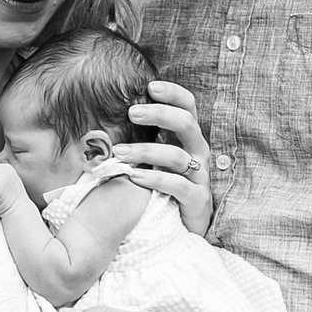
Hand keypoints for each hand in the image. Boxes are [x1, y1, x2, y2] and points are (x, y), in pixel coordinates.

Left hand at [113, 80, 212, 234]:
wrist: (184, 225)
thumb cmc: (165, 185)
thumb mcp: (156, 157)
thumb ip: (144, 136)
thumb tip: (112, 111)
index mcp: (188, 138)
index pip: (188, 107)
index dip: (173, 93)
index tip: (150, 86)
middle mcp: (198, 153)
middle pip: (187, 124)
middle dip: (160, 114)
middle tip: (132, 113)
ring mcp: (200, 176)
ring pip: (177, 156)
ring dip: (146, 151)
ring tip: (119, 152)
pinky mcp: (197, 200)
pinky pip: (178, 186)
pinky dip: (155, 179)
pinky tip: (133, 177)